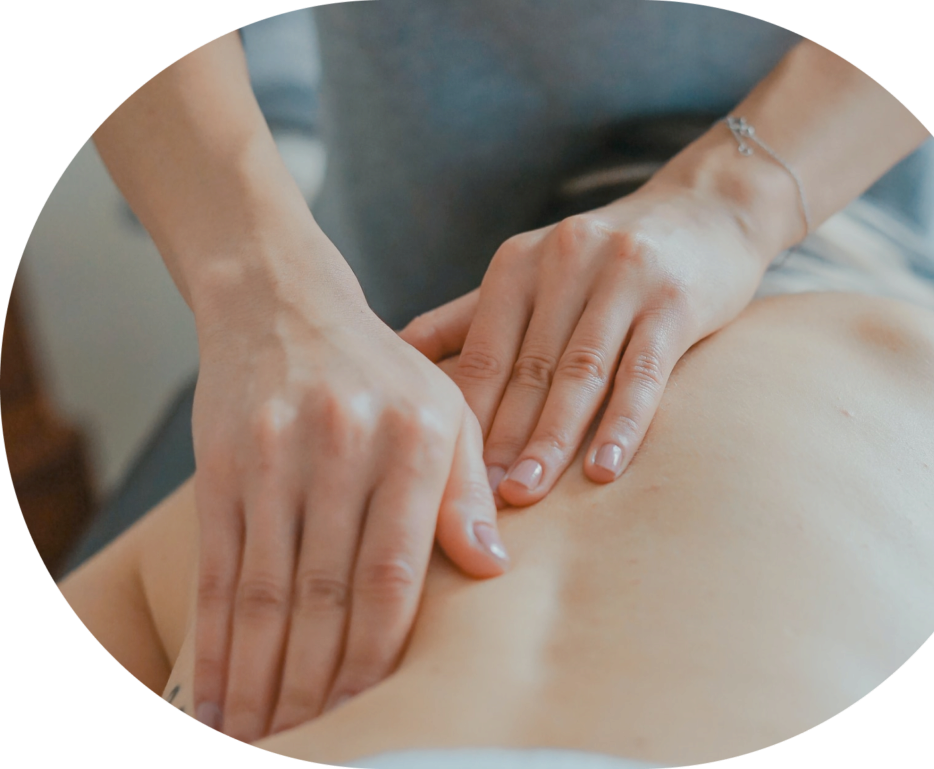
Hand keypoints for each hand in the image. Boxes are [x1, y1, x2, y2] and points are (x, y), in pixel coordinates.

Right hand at [188, 234, 508, 742]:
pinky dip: (214, 637)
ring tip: (262, 734)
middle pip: (325, 592)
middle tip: (313, 741)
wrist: (283, 302)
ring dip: (261, 675)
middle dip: (317, 682)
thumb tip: (492, 570)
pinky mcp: (221, 464)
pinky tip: (214, 688)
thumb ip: (467, 490)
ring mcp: (275, 455)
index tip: (374, 707)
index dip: (380, 652)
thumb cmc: (381, 370)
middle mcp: (343, 448)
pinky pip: (217, 567)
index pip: (394, 572)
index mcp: (414, 440)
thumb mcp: (446, 410)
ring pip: (265, 591)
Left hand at [401, 176, 771, 505]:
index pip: (482, 352)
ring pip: (580, 373)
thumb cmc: (607, 259)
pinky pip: (644, 371)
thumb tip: (396, 353)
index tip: (444, 476)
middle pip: (527, 368)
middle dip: (501, 439)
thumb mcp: (533, 272)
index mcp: (519, 263)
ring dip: (552, 439)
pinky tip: (604, 470)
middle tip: (478, 501)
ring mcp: (623, 278)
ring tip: (527, 493)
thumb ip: (469, 315)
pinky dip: (623, 423)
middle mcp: (565, 262)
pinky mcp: (675, 300)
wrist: (707, 209)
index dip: (464, 416)